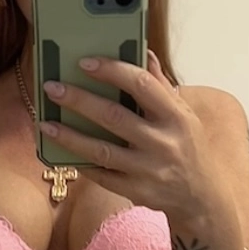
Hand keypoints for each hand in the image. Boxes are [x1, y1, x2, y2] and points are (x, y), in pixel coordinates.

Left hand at [39, 49, 212, 221]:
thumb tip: (144, 52)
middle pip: (113, 116)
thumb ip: (160, 85)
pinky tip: (61, 151)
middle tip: (52, 88)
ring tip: (45, 123)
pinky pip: (101, 176)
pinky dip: (80, 163)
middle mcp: (162, 142)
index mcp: (175, 115)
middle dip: (79, 100)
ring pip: (101, 150)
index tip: (84, 62)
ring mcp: (148, 170)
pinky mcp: (136, 191)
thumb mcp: (184, 114)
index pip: (141, 84)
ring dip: (69, 136)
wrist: (202, 197)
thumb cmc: (189, 148)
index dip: (111, 70)